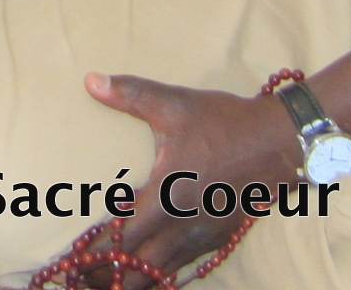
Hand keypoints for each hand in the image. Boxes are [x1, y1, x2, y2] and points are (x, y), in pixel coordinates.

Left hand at [88, 74, 303, 278]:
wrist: (282, 143)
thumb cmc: (226, 124)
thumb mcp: (176, 104)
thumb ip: (131, 95)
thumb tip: (91, 80)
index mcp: (167, 196)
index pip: (122, 237)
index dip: (93, 254)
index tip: (68, 265)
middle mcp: (184, 226)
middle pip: (138, 268)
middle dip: (106, 278)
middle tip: (76, 283)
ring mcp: (203, 237)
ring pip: (161, 274)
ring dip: (132, 282)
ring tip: (105, 285)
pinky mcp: (218, 239)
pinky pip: (182, 268)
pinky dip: (160, 277)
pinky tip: (147, 278)